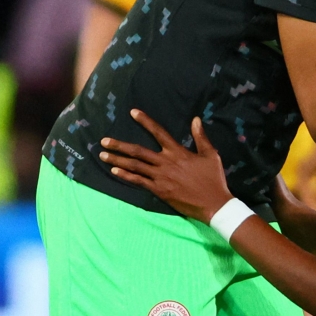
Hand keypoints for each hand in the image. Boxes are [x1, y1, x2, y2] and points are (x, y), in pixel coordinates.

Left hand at [99, 109, 233, 223]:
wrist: (213, 203)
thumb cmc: (213, 178)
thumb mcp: (210, 155)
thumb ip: (200, 136)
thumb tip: (195, 119)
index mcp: (178, 152)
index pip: (159, 132)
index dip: (145, 121)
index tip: (133, 112)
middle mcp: (166, 162)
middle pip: (138, 151)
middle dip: (119, 146)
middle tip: (104, 141)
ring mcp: (160, 177)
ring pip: (134, 166)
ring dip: (117, 160)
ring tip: (102, 155)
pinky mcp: (159, 190)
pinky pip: (138, 181)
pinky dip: (125, 176)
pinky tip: (114, 172)